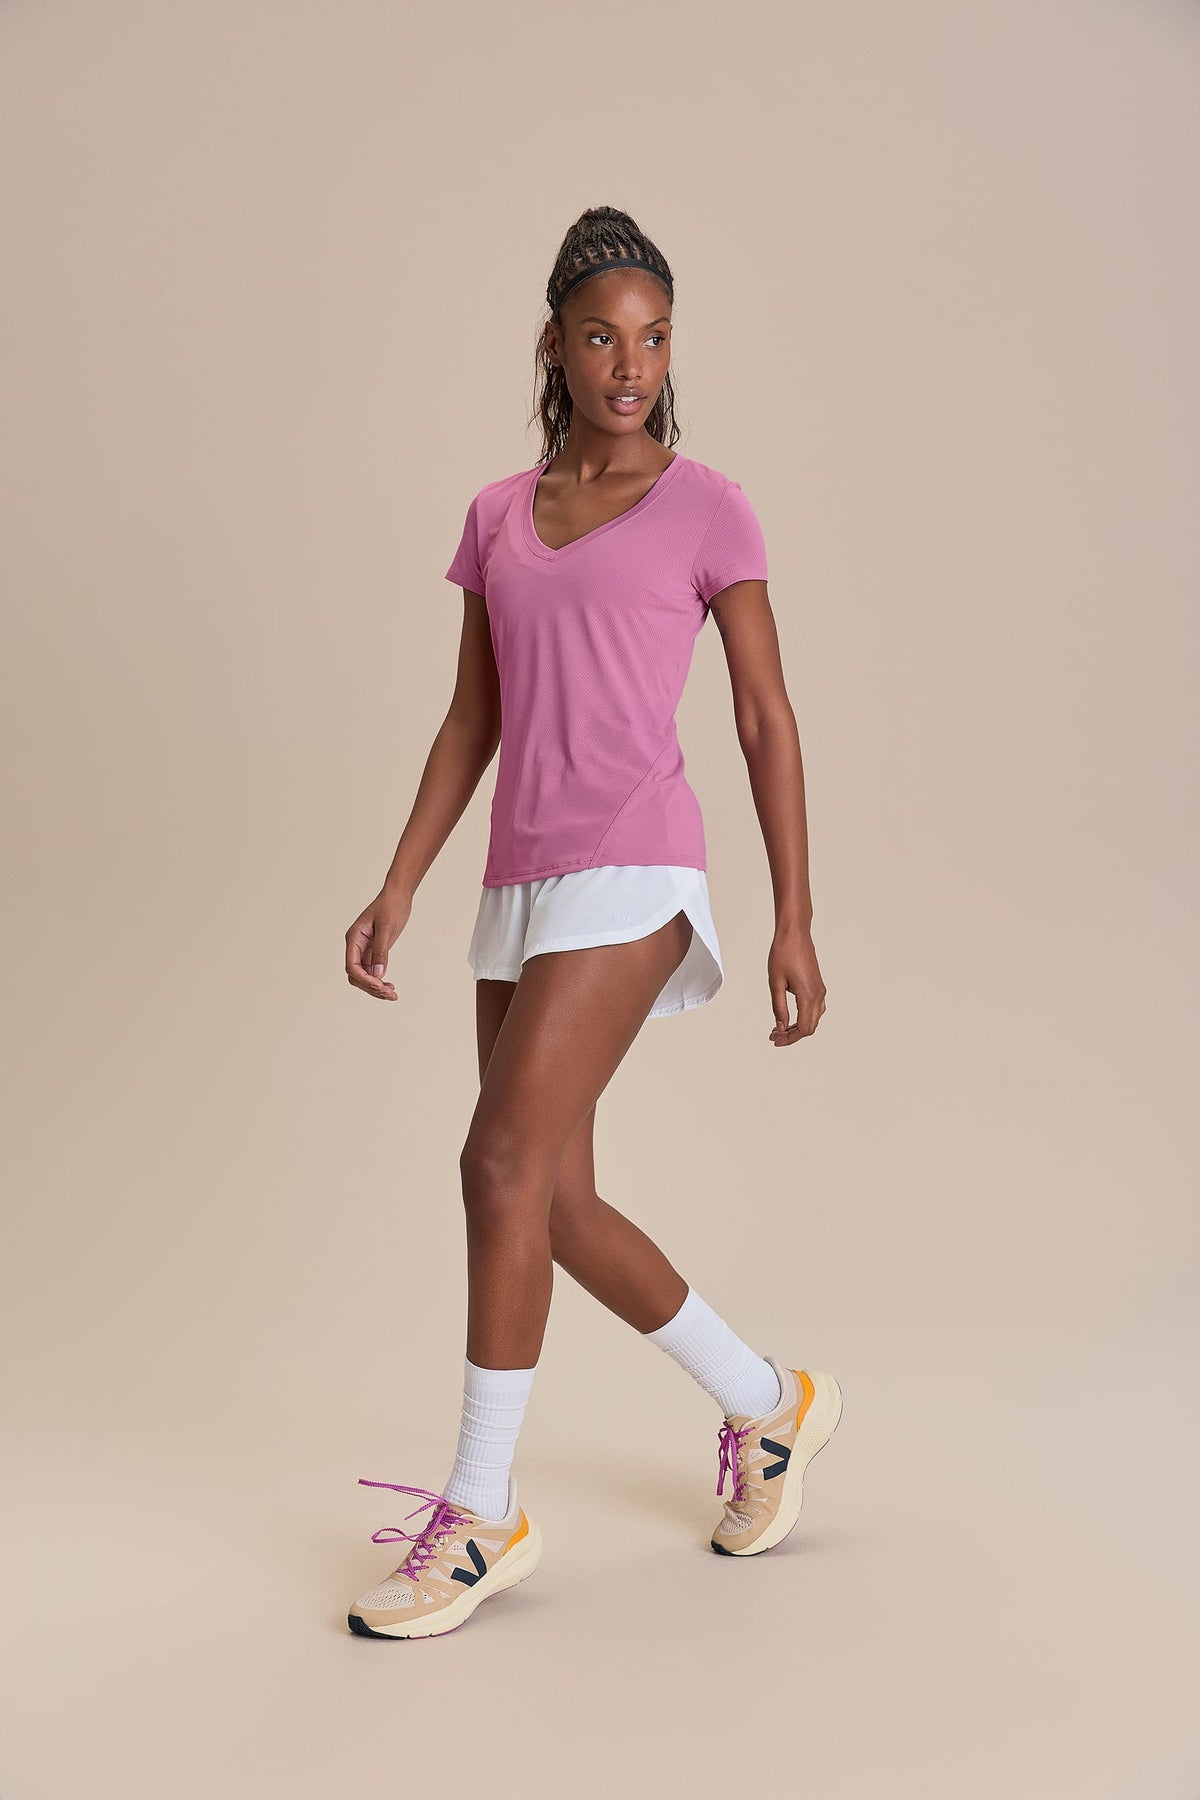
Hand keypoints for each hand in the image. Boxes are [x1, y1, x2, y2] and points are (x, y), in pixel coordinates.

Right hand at [345, 887, 410, 1000]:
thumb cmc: (391, 906)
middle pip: (356, 975)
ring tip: (393, 994)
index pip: (352, 966)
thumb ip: (381, 951)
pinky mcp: (374, 951)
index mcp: (354, 938)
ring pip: (364, 976)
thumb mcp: (387, 928)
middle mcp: (356, 946)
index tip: (380, 986)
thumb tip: (378, 974)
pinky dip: (380, 981)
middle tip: (390, 993)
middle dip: (371, 987)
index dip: (364, 979)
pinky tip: (391, 987)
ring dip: (376, 988)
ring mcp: (364, 950)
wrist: (398, 895)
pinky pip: (372, 972)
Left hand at [767, 926, 825, 1045]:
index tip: (775, 1040)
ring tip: (779, 1028)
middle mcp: (818, 994)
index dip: (789, 1038)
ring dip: (798, 1027)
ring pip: (813, 1019)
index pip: (803, 1028)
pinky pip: (814, 1008)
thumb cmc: (783, 954)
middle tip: (774, 1036)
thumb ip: (778, 1007)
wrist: (795, 933)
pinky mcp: (818, 985)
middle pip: (810, 1027)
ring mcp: (820, 990)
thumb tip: (780, 1026)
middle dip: (792, 1035)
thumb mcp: (775, 983)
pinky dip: (803, 1017)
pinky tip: (789, 1017)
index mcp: (808, 995)